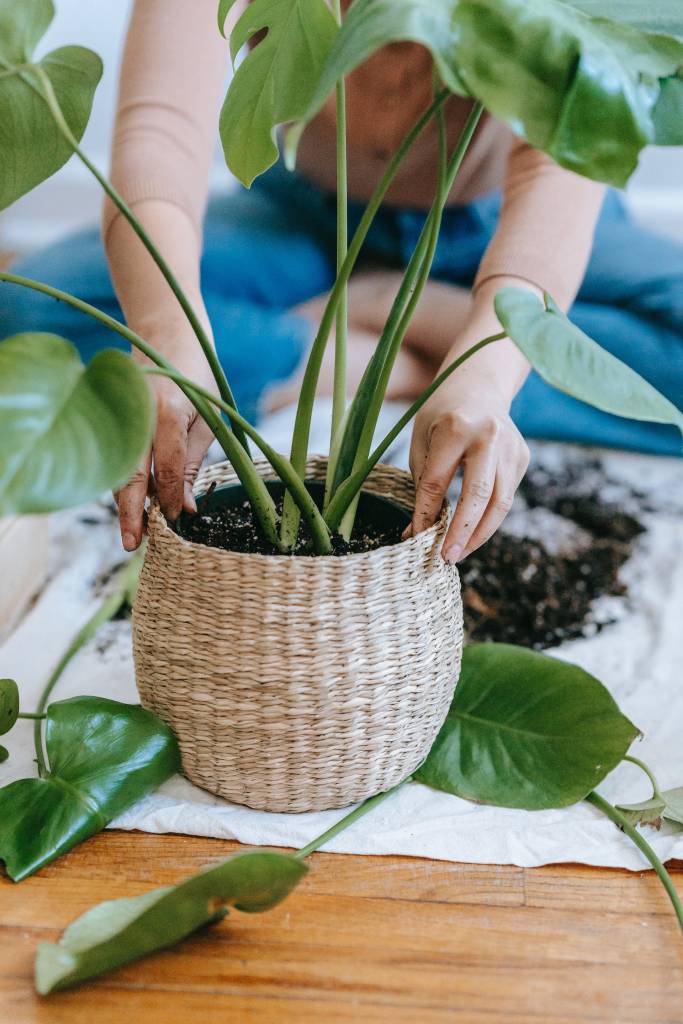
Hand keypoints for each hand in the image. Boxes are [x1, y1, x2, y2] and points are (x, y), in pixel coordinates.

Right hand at [115, 346, 216, 550]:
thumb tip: (183, 508)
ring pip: (118, 469)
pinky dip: (121, 483)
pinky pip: (116, 458)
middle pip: (130, 475)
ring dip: (123, 503)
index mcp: (168, 413)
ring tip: (132, 533)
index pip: (166, 469)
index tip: (173, 521)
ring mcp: (121, 416)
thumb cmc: (197, 380)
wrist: (167, 337)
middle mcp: (139, 416)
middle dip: (130, 513)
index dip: (167, 499)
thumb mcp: (208, 421)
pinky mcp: (113, 418)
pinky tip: (130, 506)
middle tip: (132, 545)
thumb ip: (192, 465)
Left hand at [408, 385, 528, 562]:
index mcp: (456, 427)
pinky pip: (506, 496)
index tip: (416, 538)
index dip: (426, 514)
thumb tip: (416, 533)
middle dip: (461, 532)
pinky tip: (472, 530)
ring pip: (500, 503)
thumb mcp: (421, 440)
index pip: (437, 482)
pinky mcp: (522, 457)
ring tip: (460, 552)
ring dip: (480, 534)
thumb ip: (421, 484)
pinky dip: (489, 518)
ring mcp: (511, 447)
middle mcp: (489, 436)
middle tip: (447, 558)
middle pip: (478, 496)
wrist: (479, 385)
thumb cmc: (441, 415)